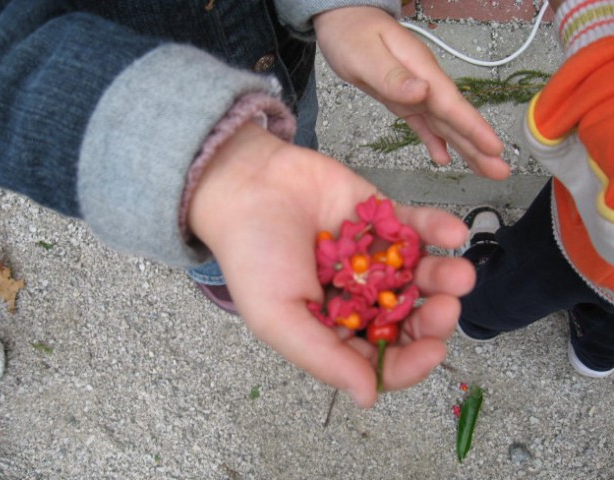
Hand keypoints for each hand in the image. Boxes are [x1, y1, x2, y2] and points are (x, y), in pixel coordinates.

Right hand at [188, 122, 475, 406]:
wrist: (245, 185)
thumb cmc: (253, 257)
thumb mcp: (277, 317)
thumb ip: (323, 357)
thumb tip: (369, 398)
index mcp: (332, 328)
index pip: (379, 357)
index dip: (409, 361)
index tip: (433, 351)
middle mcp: (357, 295)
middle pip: (407, 318)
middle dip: (432, 319)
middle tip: (446, 307)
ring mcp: (372, 255)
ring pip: (418, 274)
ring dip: (444, 276)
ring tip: (460, 273)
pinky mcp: (380, 216)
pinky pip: (416, 226)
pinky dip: (437, 228)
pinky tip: (453, 231)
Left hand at [314, 6, 509, 179]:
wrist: (345, 20)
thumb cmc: (352, 33)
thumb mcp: (367, 55)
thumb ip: (393, 76)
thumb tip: (423, 92)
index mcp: (421, 71)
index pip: (452, 104)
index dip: (473, 128)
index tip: (494, 147)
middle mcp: (425, 83)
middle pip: (455, 119)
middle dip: (479, 146)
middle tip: (501, 171)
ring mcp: (417, 92)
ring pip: (445, 125)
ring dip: (466, 148)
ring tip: (487, 170)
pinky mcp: (404, 100)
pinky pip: (424, 124)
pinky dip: (435, 141)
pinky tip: (445, 158)